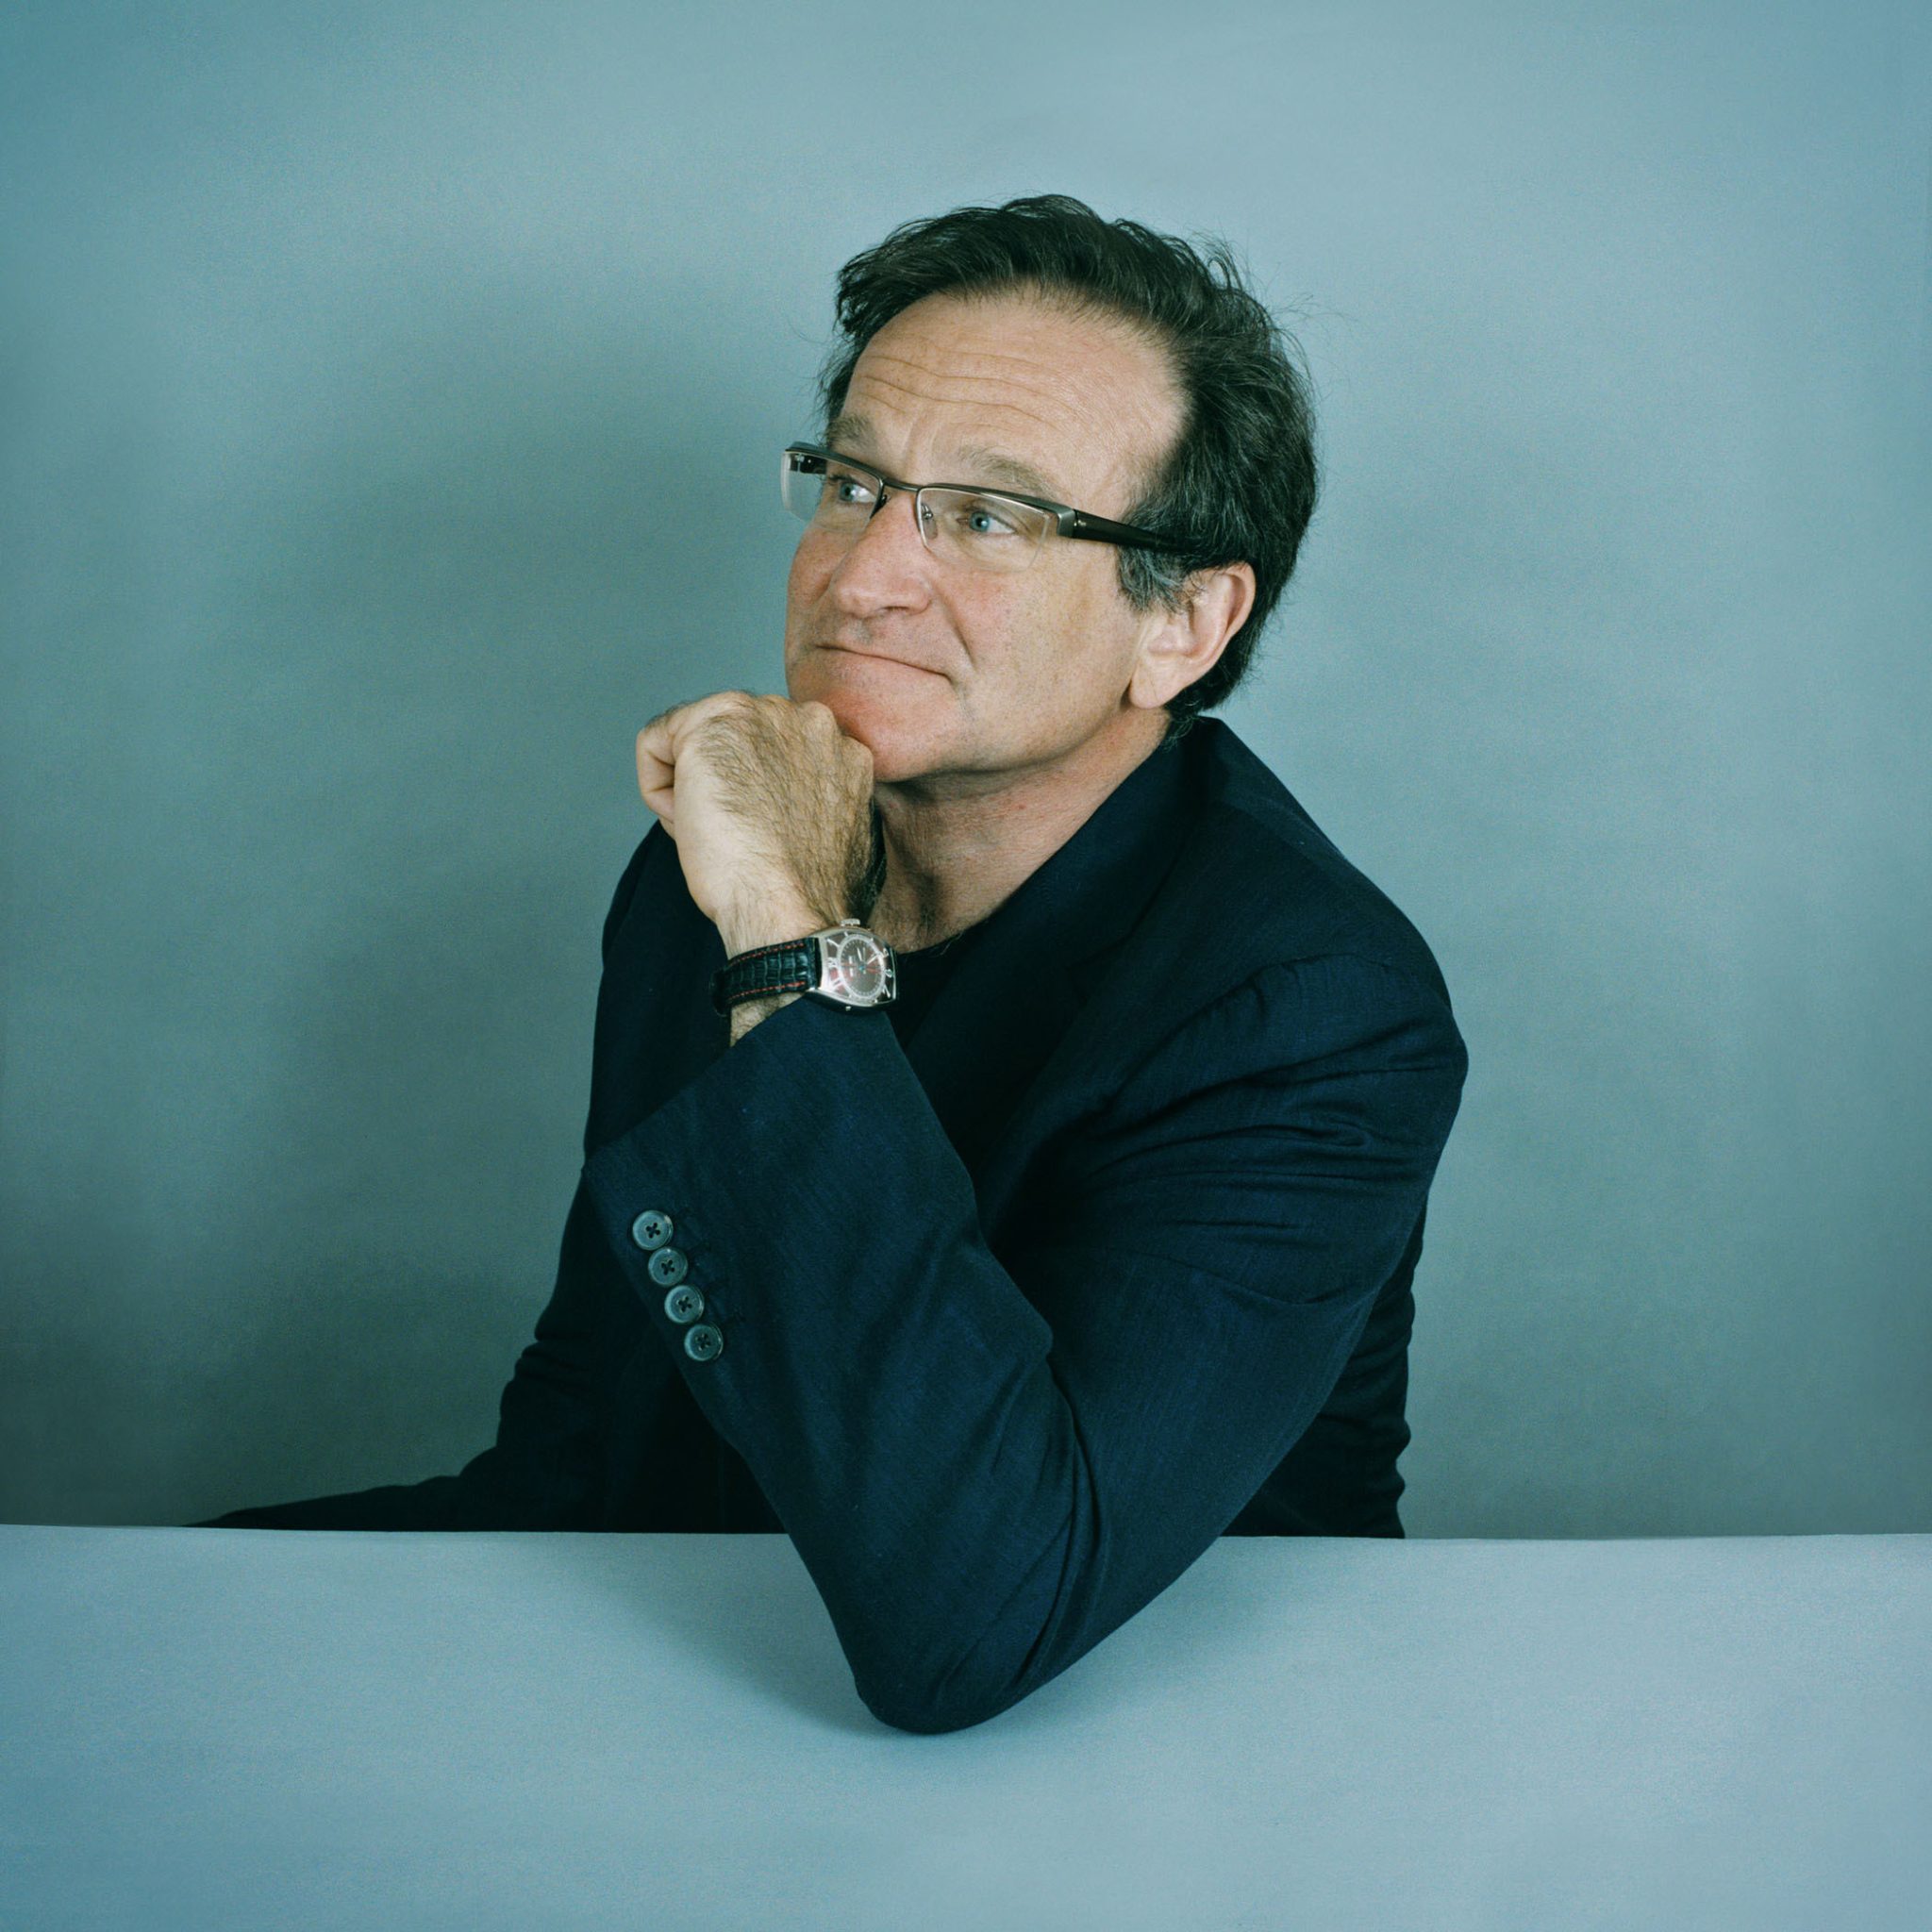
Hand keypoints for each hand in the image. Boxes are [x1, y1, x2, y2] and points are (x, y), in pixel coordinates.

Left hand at [636, 691, 876, 956]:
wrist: (785, 908)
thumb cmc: (803, 887)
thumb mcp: (823, 823)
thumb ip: (808, 787)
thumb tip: (771, 787)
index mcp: (842, 744)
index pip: (771, 749)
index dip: (753, 794)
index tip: (756, 831)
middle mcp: (810, 717)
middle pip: (734, 738)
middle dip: (722, 781)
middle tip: (733, 833)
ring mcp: (765, 714)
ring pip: (694, 737)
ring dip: (691, 784)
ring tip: (713, 830)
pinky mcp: (715, 723)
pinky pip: (656, 740)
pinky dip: (655, 785)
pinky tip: (683, 821)